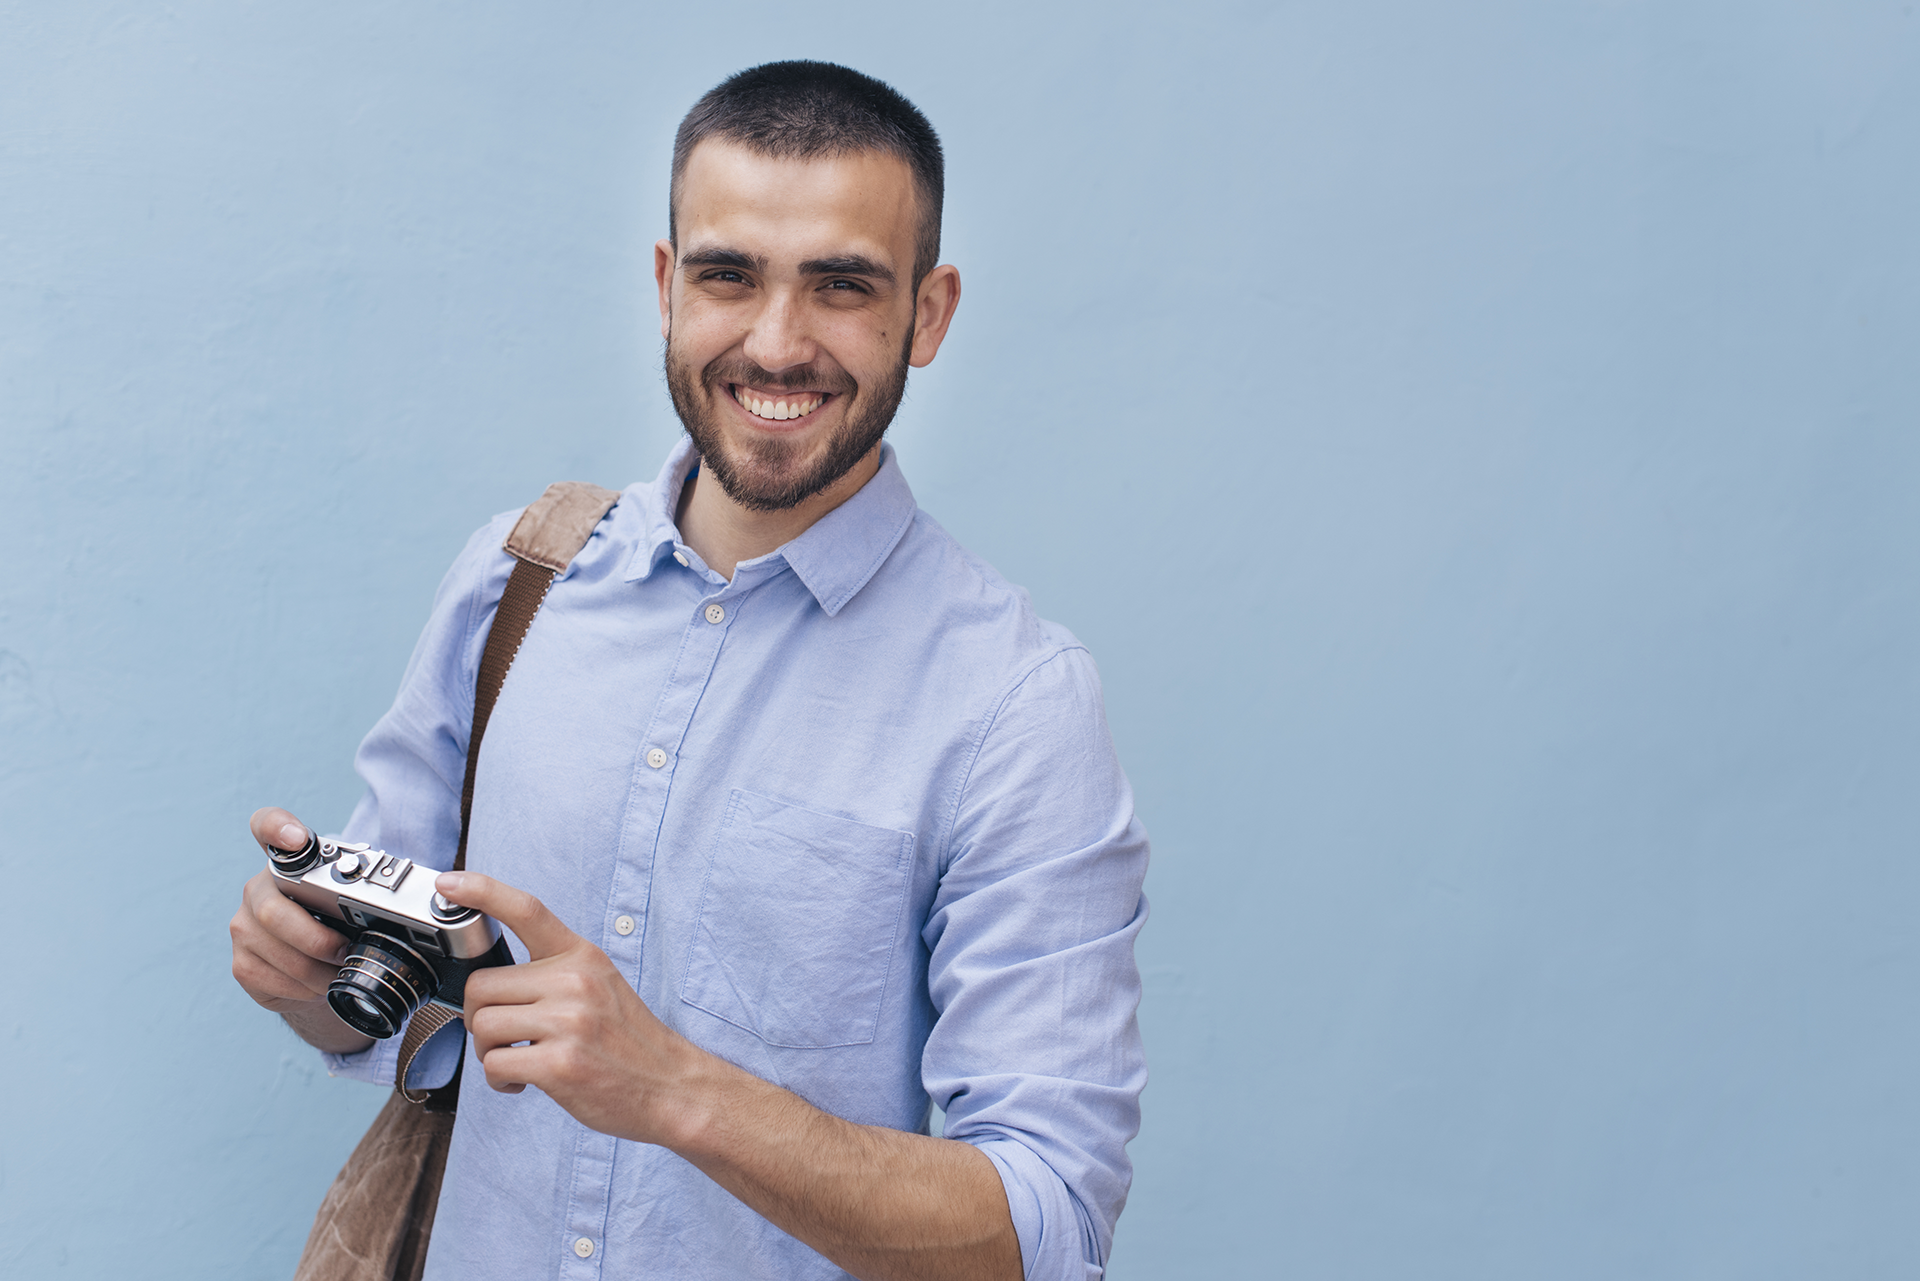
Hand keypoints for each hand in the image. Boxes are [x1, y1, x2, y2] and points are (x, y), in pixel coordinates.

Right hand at [229, 807, 370, 1054]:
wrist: (318, 976)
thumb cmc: (343, 930)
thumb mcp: (360, 904)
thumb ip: (371, 890)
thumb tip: (432, 891)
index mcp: (289, 864)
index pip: (268, 828)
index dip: (278, 827)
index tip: (298, 839)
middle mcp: (259, 890)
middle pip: (270, 910)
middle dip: (315, 938)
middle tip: (345, 951)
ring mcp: (244, 927)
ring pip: (272, 947)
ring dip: (313, 968)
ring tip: (338, 973)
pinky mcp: (241, 963)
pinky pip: (267, 976)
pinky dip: (301, 986)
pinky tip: (318, 986)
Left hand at [436, 871, 713, 1145]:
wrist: (671, 1086)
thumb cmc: (628, 1041)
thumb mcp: (600, 985)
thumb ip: (552, 974)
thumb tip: (489, 984)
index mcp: (582, 956)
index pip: (527, 910)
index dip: (482, 892)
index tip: (448, 884)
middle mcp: (574, 981)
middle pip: (481, 986)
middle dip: (480, 1016)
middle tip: (506, 1036)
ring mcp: (569, 1022)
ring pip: (482, 1026)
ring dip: (489, 1051)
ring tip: (519, 1060)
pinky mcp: (560, 1064)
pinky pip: (494, 1064)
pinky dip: (500, 1080)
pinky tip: (524, 1082)